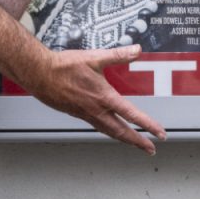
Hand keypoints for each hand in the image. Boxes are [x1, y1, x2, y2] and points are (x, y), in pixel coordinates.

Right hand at [22, 44, 164, 152]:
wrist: (39, 74)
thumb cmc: (64, 66)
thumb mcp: (95, 57)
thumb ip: (118, 54)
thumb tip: (137, 49)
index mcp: (104, 97)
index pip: (132, 115)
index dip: (148, 125)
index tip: (160, 134)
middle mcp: (96, 110)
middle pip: (121, 131)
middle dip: (138, 141)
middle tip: (151, 149)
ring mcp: (86, 114)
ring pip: (109, 132)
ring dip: (124, 139)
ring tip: (136, 144)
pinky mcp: (77, 114)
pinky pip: (98, 127)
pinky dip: (109, 132)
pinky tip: (111, 130)